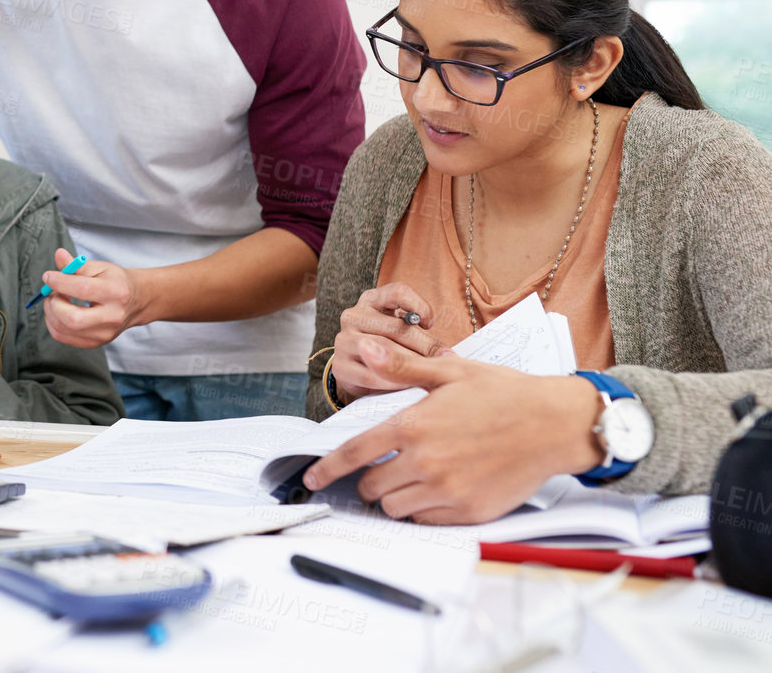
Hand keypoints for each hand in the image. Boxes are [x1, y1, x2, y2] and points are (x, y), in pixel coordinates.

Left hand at [40, 247, 142, 348]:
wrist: (136, 301)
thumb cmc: (116, 282)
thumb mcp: (100, 267)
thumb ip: (77, 264)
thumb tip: (59, 255)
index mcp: (116, 292)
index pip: (83, 289)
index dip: (60, 282)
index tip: (48, 276)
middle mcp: (112, 317)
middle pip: (73, 318)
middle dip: (54, 304)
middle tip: (52, 292)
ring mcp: (104, 334)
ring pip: (64, 329)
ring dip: (51, 312)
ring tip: (55, 299)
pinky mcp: (96, 342)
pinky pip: (63, 337)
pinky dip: (53, 323)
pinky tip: (57, 311)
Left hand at [302, 347, 605, 524]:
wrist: (556, 424)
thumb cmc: (503, 395)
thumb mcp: (448, 372)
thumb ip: (400, 367)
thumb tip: (365, 347)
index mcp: (414, 425)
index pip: (355, 453)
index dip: (328, 469)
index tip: (313, 478)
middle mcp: (426, 462)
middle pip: (372, 487)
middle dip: (368, 481)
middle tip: (381, 470)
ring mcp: (448, 491)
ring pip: (396, 508)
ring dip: (394, 497)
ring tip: (410, 478)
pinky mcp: (469, 512)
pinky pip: (426, 520)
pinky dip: (422, 510)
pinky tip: (434, 491)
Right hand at [329, 282, 452, 401]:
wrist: (359, 373)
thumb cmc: (389, 347)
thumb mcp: (401, 331)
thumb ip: (418, 334)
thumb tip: (447, 355)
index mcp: (371, 300)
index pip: (397, 292)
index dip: (419, 305)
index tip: (431, 324)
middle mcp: (354, 316)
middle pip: (394, 326)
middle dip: (424, 345)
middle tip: (444, 360)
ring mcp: (344, 341)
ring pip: (382, 350)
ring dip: (410, 364)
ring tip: (428, 373)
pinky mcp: (340, 366)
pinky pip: (371, 375)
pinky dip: (392, 381)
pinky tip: (408, 385)